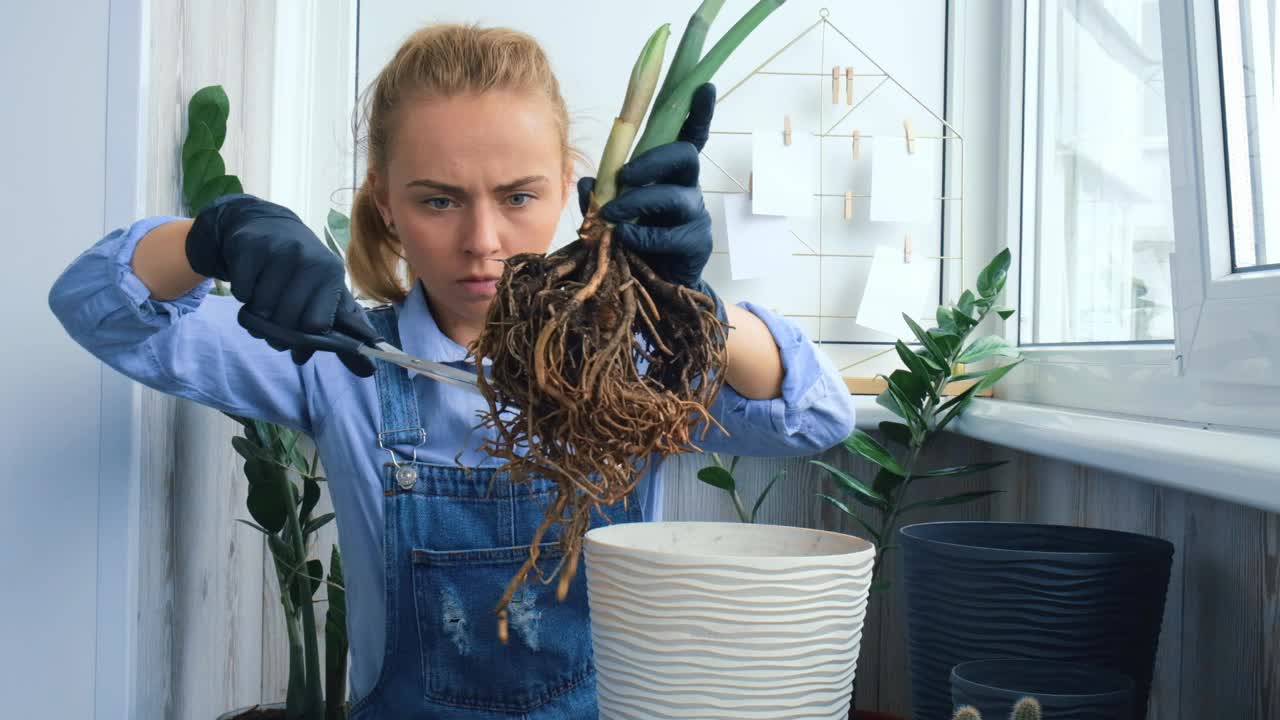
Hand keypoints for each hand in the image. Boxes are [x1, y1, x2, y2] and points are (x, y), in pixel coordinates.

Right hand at [186, 193, 381, 376]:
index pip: (317, 325)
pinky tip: (253, 280)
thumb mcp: (326, 291)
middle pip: (287, 321)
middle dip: (278, 331)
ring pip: (261, 310)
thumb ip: (345, 331)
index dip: (305, 338)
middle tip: (276, 321)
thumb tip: (367, 371)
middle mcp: (308, 260)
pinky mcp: (249, 248)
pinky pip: (242, 294)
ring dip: (259, 315)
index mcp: (331, 274)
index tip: (300, 336)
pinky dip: (243, 296)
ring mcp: (278, 252)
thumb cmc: (301, 268)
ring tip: (265, 299)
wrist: (265, 224)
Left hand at [578, 83, 722, 318]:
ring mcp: (695, 215)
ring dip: (639, 202)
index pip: (689, 136)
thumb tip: (587, 183)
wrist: (653, 284)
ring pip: (675, 196)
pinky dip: (644, 235)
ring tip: (615, 216)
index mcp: (670, 173)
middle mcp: (688, 187)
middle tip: (625, 177)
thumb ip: (600, 195)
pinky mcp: (696, 243)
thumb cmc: (634, 240)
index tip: (703, 88)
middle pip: (685, 156)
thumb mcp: (612, 213)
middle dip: (652, 161)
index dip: (698, 112)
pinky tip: (629, 239)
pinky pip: (671, 234)